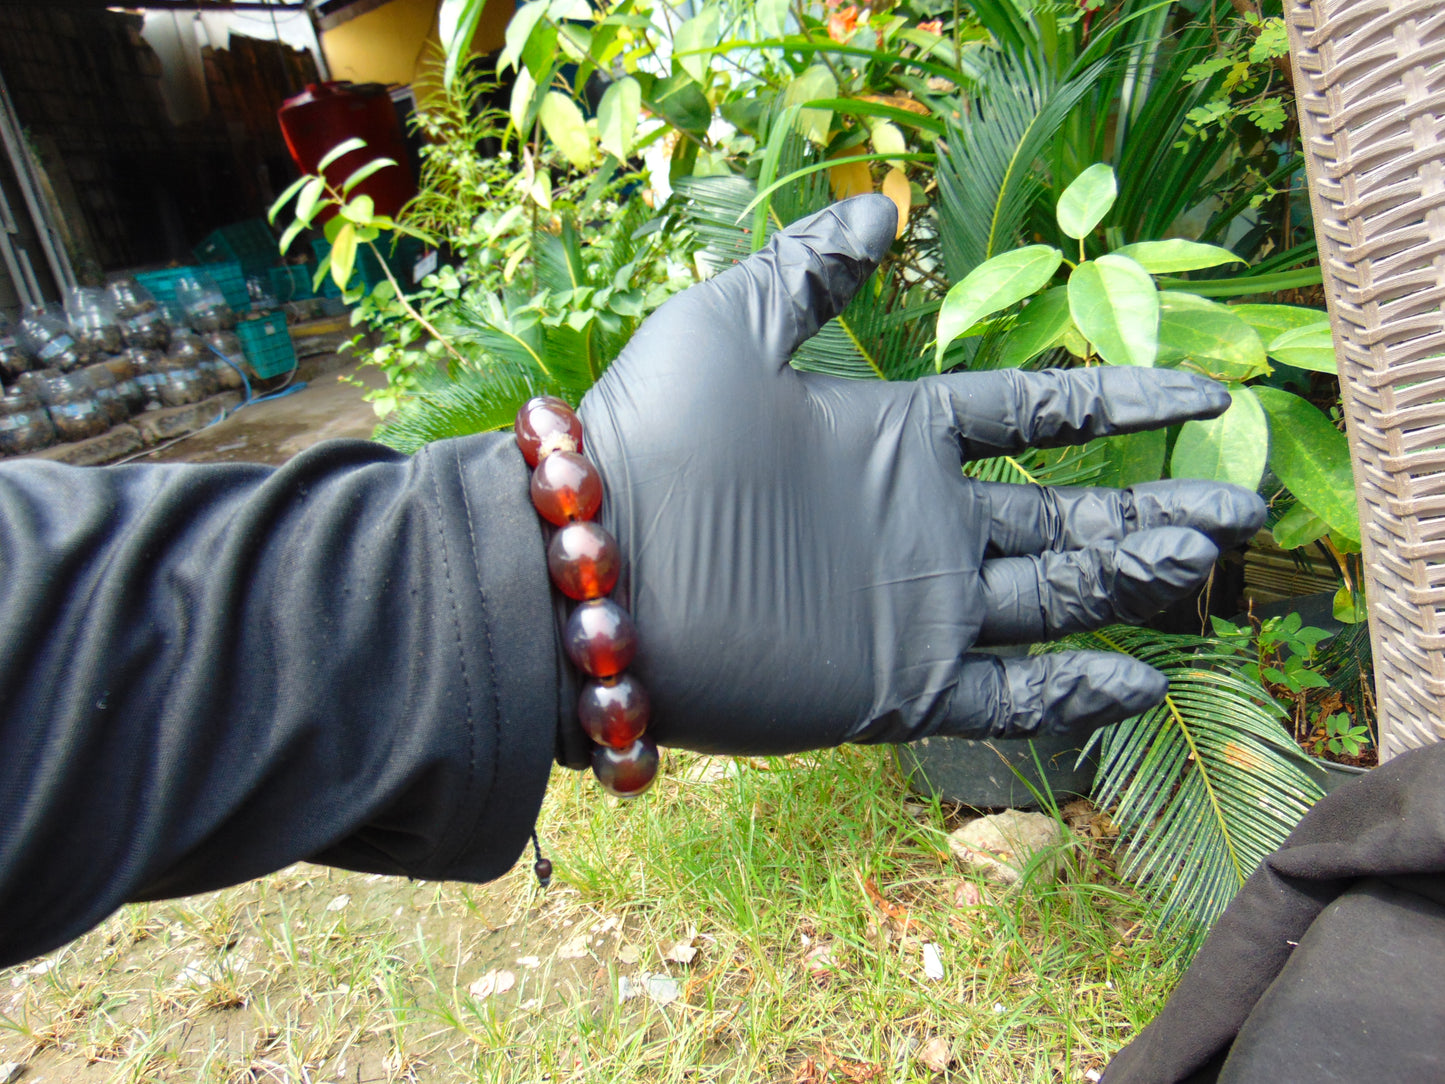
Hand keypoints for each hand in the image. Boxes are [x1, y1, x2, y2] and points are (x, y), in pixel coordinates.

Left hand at [579, 196, 1263, 755]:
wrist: (587, 565)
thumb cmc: (652, 437)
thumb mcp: (730, 323)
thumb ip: (811, 271)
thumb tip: (884, 211)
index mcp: (894, 440)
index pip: (1032, 422)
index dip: (1117, 408)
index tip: (1201, 395)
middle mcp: (917, 524)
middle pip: (1065, 518)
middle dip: (1156, 510)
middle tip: (1245, 507)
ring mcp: (911, 607)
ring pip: (1055, 599)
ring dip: (1136, 582)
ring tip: (1213, 561)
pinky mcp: (893, 686)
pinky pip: (1004, 696)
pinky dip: (1073, 696)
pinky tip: (1141, 681)